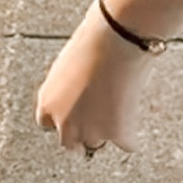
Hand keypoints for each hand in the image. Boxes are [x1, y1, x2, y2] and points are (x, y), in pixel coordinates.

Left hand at [34, 1, 150, 154]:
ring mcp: (89, 130)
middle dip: (82, 134)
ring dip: (107, 132)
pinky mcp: (115, 133)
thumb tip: (81, 92)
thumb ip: (69, 88)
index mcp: (47, 102)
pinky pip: (127, 144)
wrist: (117, 38)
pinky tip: (135, 119)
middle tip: (99, 120)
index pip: (47, 124)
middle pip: (70, 142)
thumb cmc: (94, 40)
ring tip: (120, 111)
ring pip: (98, 143)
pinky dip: (132, 136)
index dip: (63, 120)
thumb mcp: (69, 66)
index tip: (75, 114)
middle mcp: (63, 122)